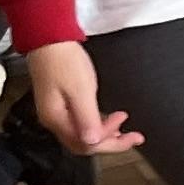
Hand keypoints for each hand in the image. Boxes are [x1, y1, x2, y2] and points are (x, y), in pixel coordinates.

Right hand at [25, 40, 142, 156]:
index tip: (126, 132)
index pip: (84, 145)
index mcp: (56, 119)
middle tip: (134, 138)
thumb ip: (87, 118)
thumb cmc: (64, 61)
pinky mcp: (60, 105)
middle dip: (110, 143)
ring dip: (105, 134)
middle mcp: (53, 120)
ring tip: (125, 130)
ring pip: (82, 135)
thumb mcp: (81, 90)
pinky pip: (79, 123)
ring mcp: (56, 113)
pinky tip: (108, 121)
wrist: (49, 39)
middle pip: (83, 144)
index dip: (108, 142)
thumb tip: (93, 142)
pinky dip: (97, 124)